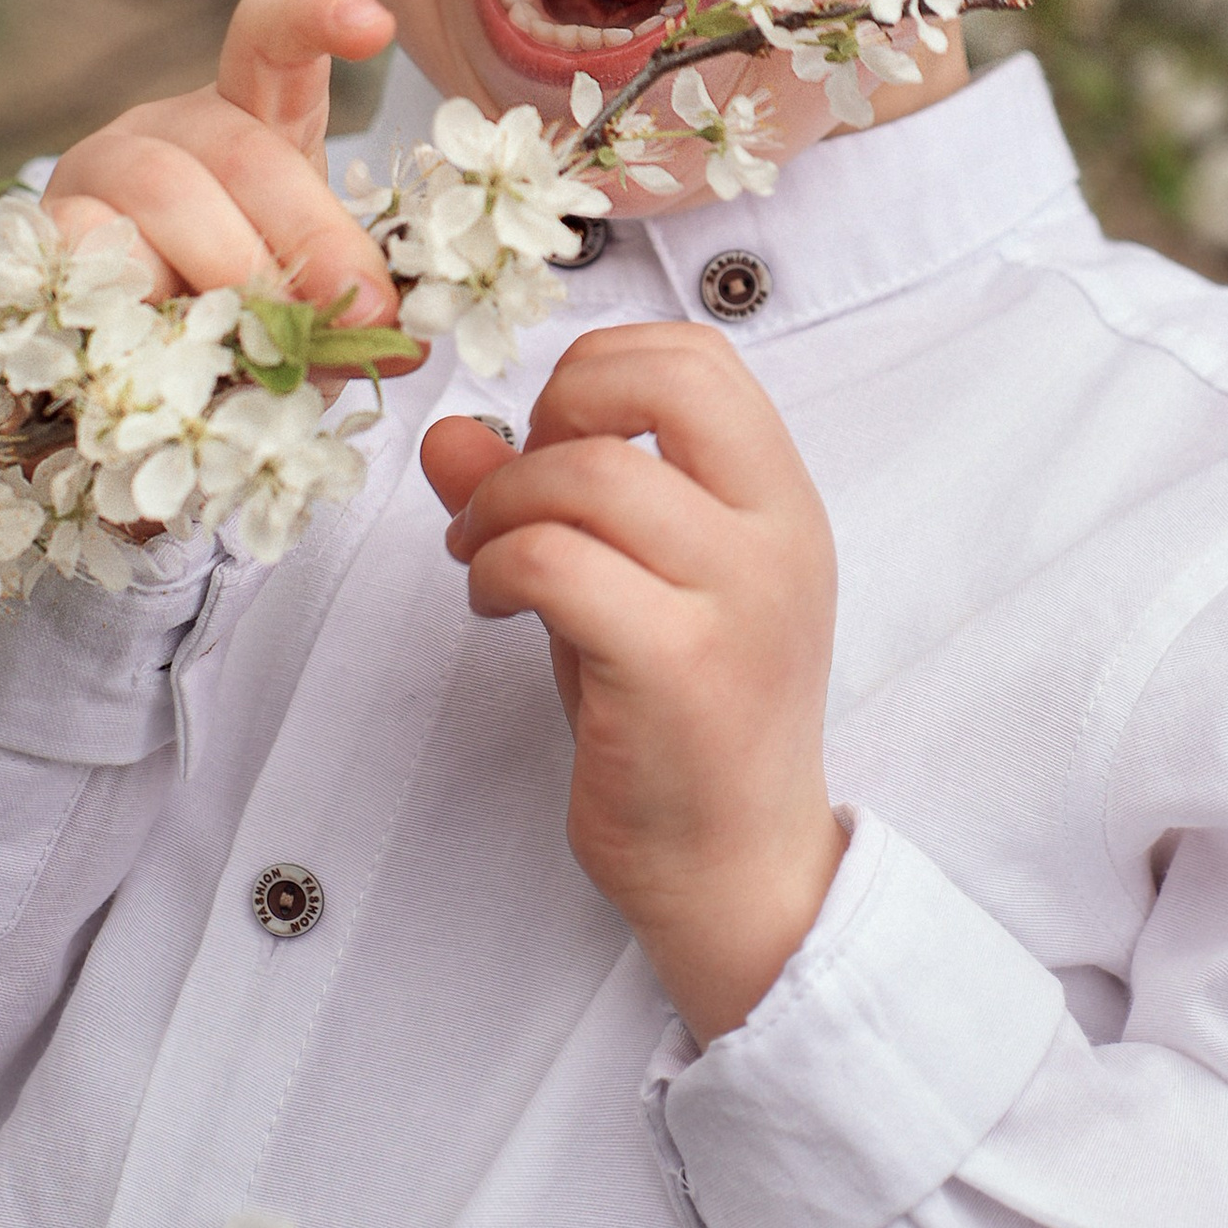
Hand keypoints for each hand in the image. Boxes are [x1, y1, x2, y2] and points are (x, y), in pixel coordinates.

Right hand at [46, 0, 416, 363]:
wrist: (129, 358)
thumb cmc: (238, 310)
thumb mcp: (304, 297)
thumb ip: (348, 306)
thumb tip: (403, 343)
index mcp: (250, 118)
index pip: (272, 38)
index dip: (317, 15)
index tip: (376, 25)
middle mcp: (170, 127)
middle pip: (240, 147)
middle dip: (309, 233)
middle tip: (358, 307)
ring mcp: (101, 167)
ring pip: (160, 188)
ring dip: (225, 267)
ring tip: (260, 337)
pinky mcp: (46, 225)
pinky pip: (84, 244)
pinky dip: (134, 296)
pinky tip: (163, 335)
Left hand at [422, 326, 843, 1040]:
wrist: (738, 872)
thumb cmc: (681, 728)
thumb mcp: (623, 588)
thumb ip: (547, 502)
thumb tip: (446, 435)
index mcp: (780, 502)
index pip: (702, 355)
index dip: (600, 368)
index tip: (552, 437)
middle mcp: (777, 536)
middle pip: (661, 382)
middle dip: (556, 406)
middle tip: (517, 483)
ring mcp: (737, 599)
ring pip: (589, 474)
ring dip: (502, 505)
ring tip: (484, 560)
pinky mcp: (678, 666)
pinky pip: (556, 561)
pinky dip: (498, 565)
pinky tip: (494, 603)